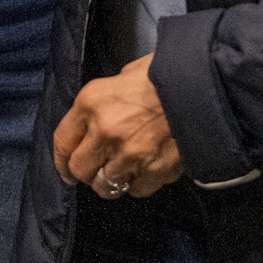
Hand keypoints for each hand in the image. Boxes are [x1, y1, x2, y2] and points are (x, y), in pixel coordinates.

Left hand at [54, 53, 181, 198]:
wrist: (201, 83)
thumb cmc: (162, 73)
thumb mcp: (122, 76)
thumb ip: (104, 102)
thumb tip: (97, 121)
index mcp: (91, 103)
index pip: (62, 141)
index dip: (61, 161)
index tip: (66, 170)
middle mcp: (105, 131)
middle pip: (81, 170)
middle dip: (86, 174)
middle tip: (96, 171)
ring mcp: (130, 154)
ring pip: (108, 185)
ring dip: (113, 181)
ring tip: (122, 172)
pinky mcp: (156, 170)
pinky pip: (137, 189)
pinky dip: (140, 184)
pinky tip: (146, 171)